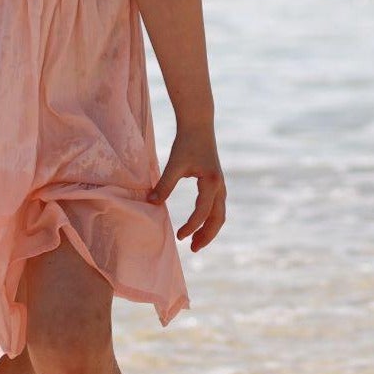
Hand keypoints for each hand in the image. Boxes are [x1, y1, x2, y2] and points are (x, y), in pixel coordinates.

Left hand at [148, 128, 226, 252]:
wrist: (199, 124)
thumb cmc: (186, 142)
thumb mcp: (175, 164)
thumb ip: (164, 185)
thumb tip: (151, 203)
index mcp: (212, 182)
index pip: (202, 212)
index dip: (191, 226)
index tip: (179, 237)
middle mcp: (220, 186)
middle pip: (218, 218)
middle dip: (207, 236)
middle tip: (193, 249)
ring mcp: (221, 185)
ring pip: (220, 214)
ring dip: (210, 229)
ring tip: (197, 242)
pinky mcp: (217, 182)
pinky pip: (217, 206)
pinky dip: (210, 219)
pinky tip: (199, 223)